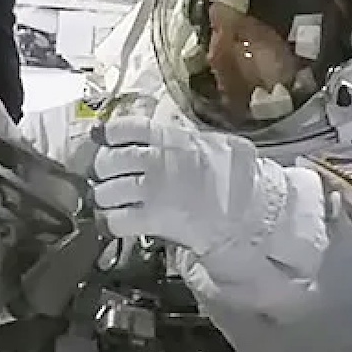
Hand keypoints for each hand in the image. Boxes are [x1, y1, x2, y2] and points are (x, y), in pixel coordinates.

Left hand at [90, 116, 264, 251]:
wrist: (251, 210)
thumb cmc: (235, 177)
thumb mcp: (210, 144)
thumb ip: (179, 139)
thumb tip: (151, 136)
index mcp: (170, 138)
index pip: (126, 128)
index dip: (107, 133)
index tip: (100, 137)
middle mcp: (156, 160)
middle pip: (108, 161)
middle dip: (102, 171)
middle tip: (106, 178)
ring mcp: (153, 190)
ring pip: (106, 191)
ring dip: (104, 199)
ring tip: (111, 203)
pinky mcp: (153, 219)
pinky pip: (115, 220)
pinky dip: (108, 222)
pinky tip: (110, 223)